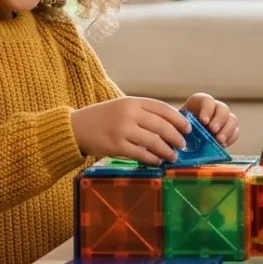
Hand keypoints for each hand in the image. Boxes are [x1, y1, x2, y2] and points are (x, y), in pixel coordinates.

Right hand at [70, 96, 189, 163]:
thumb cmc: (102, 118)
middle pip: (161, 126)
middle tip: (182, 145)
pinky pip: (140, 154)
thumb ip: (142, 112)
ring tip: (173, 156)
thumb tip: (169, 124)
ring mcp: (122, 130)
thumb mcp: (121, 107)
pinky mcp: (116, 146)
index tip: (187, 128)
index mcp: (132, 101)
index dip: (178, 119)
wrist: (75, 127)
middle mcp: (128, 113)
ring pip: (153, 142)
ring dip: (167, 150)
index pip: (162, 108)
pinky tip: (157, 161)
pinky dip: (152, 159)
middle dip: (176, 137)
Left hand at [182, 93, 239, 146]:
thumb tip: (185, 135)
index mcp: (200, 102)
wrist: (182, 138)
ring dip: (227, 130)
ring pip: (232, 120)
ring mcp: (223, 120)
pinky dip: (230, 138)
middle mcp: (214, 108)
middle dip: (219, 120)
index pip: (207, 100)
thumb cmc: (178, 129)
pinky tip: (222, 145)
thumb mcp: (177, 125)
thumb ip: (181, 126)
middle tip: (213, 130)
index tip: (203, 121)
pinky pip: (235, 133)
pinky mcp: (228, 131)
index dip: (207, 109)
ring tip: (219, 140)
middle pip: (223, 109)